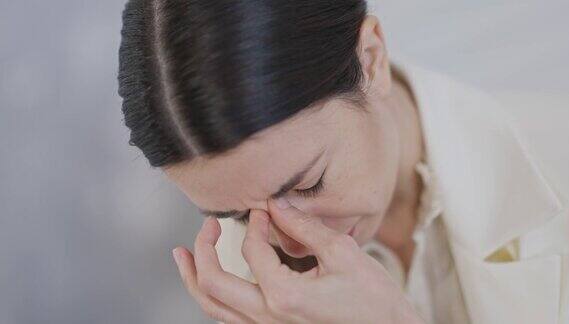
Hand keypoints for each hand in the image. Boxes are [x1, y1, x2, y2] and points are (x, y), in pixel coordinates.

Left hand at [172, 198, 424, 323]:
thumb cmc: (374, 301)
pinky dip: (213, 298)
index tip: (262, 210)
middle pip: (213, 283)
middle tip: (205, 227)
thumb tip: (277, 205)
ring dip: (194, 278)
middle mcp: (268, 318)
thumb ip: (304, 227)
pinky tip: (211, 285)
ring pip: (212, 307)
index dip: (254, 223)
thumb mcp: (343, 254)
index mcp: (284, 296)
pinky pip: (228, 319)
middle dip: (203, 249)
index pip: (252, 249)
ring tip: (182, 256)